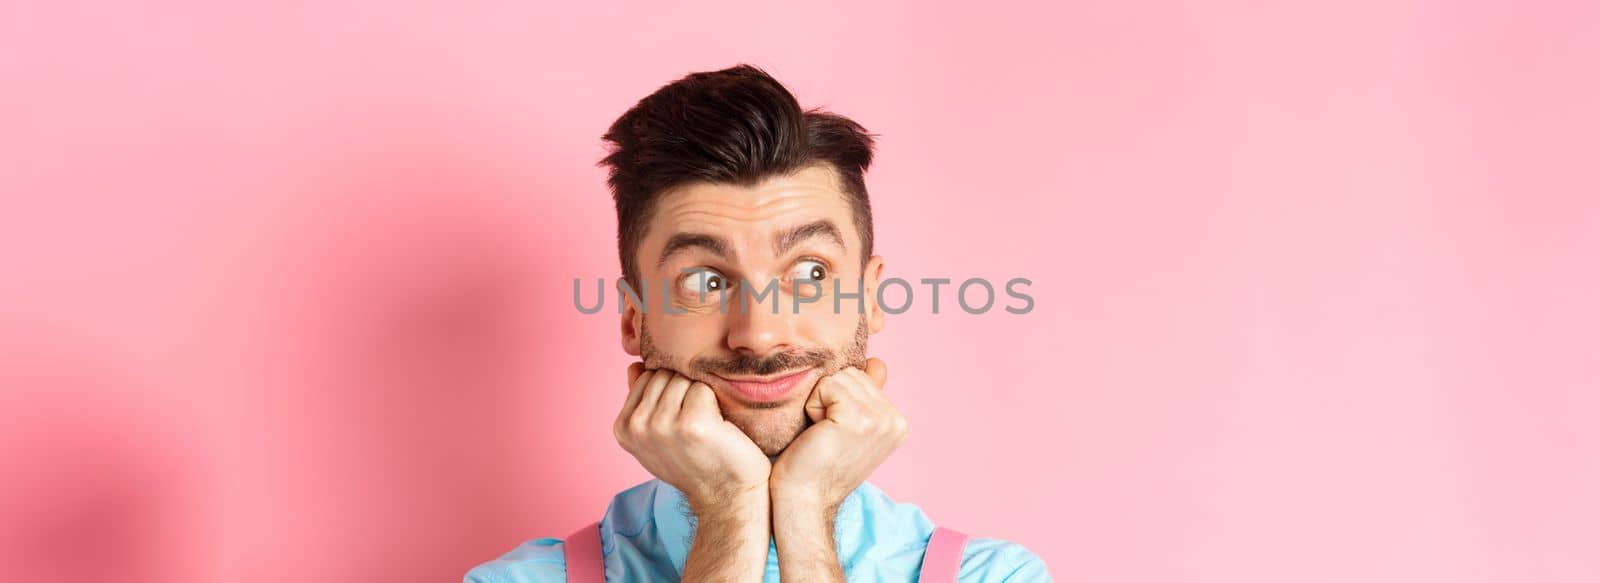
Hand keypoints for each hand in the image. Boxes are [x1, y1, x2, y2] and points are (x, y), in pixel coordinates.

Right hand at [613, 363, 771, 507]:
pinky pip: (703, 388)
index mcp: (623, 428)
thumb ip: (642, 399)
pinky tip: (716, 428)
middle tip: (695, 423)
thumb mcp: (657, 434)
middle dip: (684, 390)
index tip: (679, 419)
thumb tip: (635, 365)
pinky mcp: (691, 423)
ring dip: (700, 396)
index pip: (645, 376)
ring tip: (705, 425)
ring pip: (683, 378)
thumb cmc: (696, 460)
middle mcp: (637, 427)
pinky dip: (715, 403)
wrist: (726, 494)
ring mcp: (662, 425)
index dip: (670, 391)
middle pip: (664, 374)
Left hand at [770, 358, 905, 509]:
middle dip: (830, 398)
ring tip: (822, 434)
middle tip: (826, 434)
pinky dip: (813, 406)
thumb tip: (877, 362)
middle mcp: (896, 420)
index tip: (836, 434)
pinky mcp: (859, 419)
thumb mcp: (848, 425)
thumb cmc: (817, 464)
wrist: (804, 499)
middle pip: (851, 373)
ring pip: (839, 377)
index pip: (862, 377)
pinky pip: (826, 386)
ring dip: (820, 402)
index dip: (839, 400)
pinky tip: (817, 433)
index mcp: (897, 422)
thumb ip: (865, 395)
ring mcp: (881, 420)